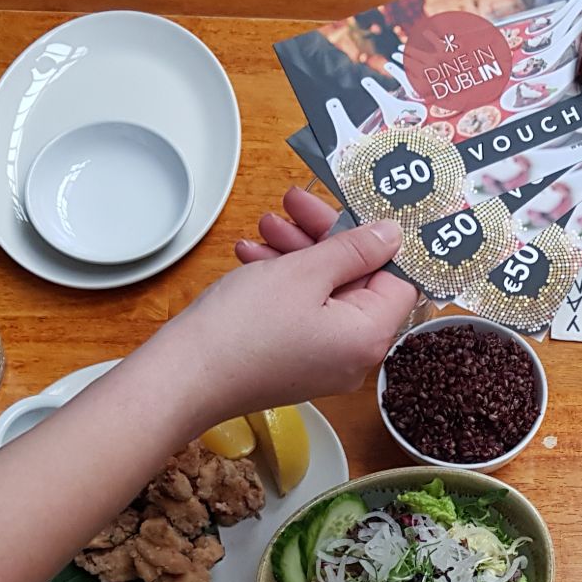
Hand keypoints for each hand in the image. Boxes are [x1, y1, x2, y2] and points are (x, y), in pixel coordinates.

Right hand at [150, 187, 416, 423]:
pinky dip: (283, 281)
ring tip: (266, 225)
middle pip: (358, 281)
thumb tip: (392, 235)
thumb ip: (355, 249)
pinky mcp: (294, 361)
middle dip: (326, 237)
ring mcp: (323, 361)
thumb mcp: (305, 272)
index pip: (399, 279)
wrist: (183, 378)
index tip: (359, 209)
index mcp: (369, 336)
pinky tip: (253, 255)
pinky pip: (302, 311)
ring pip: (324, 292)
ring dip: (299, 254)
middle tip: (297, 204)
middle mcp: (354, 355)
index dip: (380, 241)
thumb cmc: (242, 330)